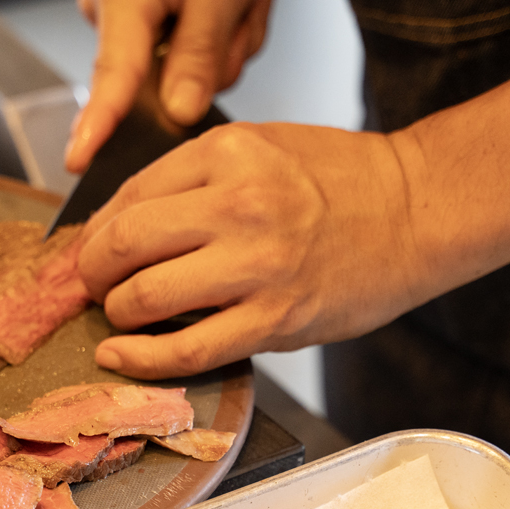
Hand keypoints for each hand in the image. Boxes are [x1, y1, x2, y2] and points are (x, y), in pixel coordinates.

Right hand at [66, 0, 270, 172]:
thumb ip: (199, 54)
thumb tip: (179, 110)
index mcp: (126, 2)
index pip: (111, 78)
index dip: (98, 124)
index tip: (79, 159)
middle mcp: (116, 8)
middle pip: (162, 78)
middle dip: (213, 57)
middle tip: (240, 12)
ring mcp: (130, 9)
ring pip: (185, 63)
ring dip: (225, 38)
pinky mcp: (148, 9)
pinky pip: (189, 43)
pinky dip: (221, 25)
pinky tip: (229, 0)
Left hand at [76, 122, 443, 378]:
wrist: (416, 213)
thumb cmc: (339, 181)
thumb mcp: (259, 147)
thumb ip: (192, 180)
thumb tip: (118, 227)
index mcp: (227, 153)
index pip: (127, 198)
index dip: (96, 233)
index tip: (93, 253)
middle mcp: (238, 205)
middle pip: (122, 246)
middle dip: (94, 274)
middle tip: (98, 286)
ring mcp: (257, 267)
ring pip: (143, 299)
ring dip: (117, 314)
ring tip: (124, 315)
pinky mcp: (274, 321)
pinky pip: (185, 350)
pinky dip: (140, 360)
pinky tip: (120, 356)